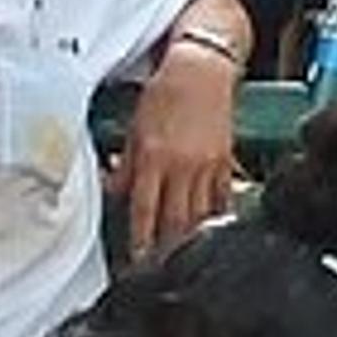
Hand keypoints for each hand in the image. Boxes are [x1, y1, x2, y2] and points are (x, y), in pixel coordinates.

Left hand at [112, 50, 239, 254]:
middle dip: (165, 249)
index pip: (144, 211)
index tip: (135, 262)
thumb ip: (124, 166)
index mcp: (154, 159)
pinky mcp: (225, 159)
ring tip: (182, 260)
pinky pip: (221, 196)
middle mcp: (181, 166)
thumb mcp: (134, 129)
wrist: (202, 67)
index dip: (139, 241)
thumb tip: (111, 191)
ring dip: (190, 238)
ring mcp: (207, 165)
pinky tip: (211, 232)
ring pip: (200, 213)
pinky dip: (216, 217)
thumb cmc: (163, 94)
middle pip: (174, 219)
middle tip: (157, 269)